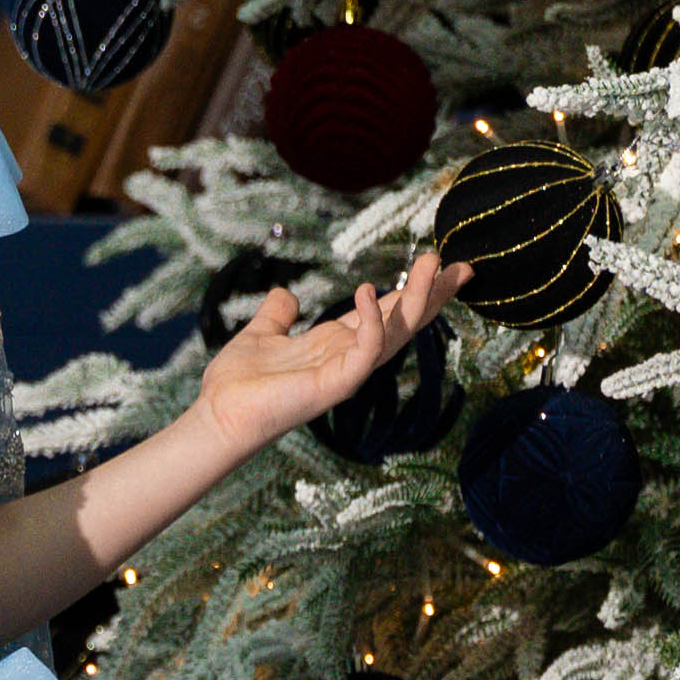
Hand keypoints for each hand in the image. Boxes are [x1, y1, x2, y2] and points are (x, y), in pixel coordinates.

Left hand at [195, 250, 449, 462]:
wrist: (217, 416)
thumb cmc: (237, 384)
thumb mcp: (261, 334)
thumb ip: (277, 315)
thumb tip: (286, 294)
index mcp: (335, 344)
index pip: (385, 313)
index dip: (411, 291)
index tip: (440, 266)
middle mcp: (348, 357)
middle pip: (402, 322)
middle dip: (432, 295)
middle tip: (462, 267)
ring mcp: (345, 372)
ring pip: (395, 333)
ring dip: (416, 299)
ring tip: (431, 264)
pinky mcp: (335, 385)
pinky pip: (364, 352)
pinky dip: (371, 323)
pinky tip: (367, 292)